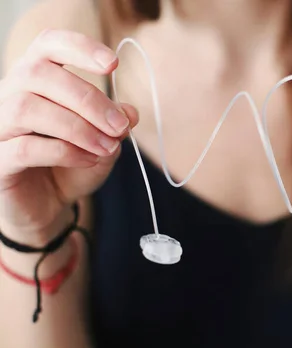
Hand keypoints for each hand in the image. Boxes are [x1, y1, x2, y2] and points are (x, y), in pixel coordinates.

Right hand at [0, 29, 138, 244]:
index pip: (47, 44)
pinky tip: (90, 159)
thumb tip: (129, 112)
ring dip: (77, 127)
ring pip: (27, 108)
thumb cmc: (72, 166)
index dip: (78, 47)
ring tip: (107, 147)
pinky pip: (25, 147)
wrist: (48, 206)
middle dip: (88, 99)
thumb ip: (115, 124)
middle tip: (119, 126)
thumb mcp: (104, 143)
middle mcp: (10, 95)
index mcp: (37, 80)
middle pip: (39, 74)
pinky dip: (65, 152)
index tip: (112, 64)